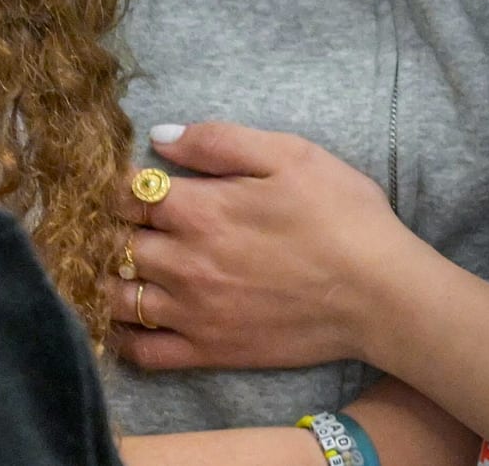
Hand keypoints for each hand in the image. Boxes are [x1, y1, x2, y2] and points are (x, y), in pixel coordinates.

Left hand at [106, 123, 415, 372]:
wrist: (380, 294)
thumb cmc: (341, 216)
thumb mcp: (289, 154)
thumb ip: (218, 141)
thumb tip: (160, 136)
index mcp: (200, 209)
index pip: (126, 193)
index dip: (122, 184)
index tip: (133, 184)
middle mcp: (185, 262)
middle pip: (115, 242)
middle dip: (112, 228)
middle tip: (123, 223)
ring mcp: (194, 313)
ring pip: (116, 298)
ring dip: (108, 278)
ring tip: (121, 266)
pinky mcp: (210, 352)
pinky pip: (143, 353)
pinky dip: (124, 337)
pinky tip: (131, 319)